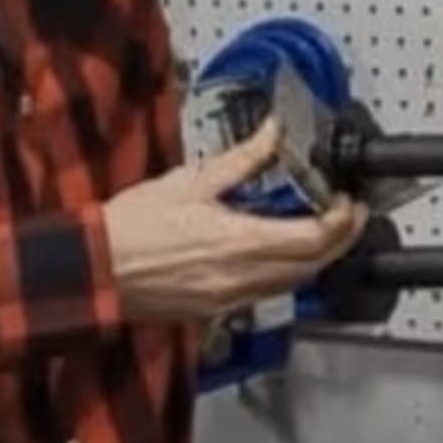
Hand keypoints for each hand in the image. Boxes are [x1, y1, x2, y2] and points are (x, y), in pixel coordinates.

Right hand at [101, 118, 369, 322]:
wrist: (92, 271)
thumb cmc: (131, 227)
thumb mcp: (192, 180)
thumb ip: (243, 159)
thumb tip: (275, 132)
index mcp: (240, 242)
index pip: (314, 238)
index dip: (342, 220)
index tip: (349, 200)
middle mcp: (242, 277)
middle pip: (313, 266)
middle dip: (341, 240)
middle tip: (350, 214)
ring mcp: (230, 299)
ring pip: (293, 283)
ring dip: (316, 259)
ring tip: (324, 230)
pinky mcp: (216, 311)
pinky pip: (267, 294)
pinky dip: (287, 273)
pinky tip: (283, 254)